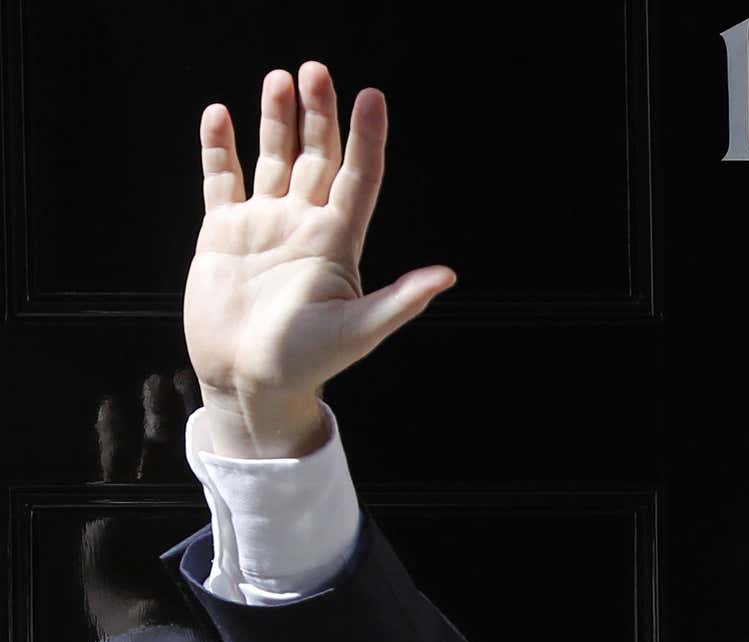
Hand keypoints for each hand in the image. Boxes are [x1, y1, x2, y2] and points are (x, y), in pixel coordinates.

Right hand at [183, 60, 455, 457]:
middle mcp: (304, 225)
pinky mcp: (223, 234)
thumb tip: (447, 275)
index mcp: (338, 241)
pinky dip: (220, 148)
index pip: (358, 177)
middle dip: (318, 114)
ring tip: (278, 79)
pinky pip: (223, 181)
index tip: (372, 96)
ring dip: (275, 121)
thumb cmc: (307, 363)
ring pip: (273, 160)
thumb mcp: (360, 330)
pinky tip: (220, 115)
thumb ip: (400, 300)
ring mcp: (264, 226)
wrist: (248, 383)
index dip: (366, 138)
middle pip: (317, 157)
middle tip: (316, 70)